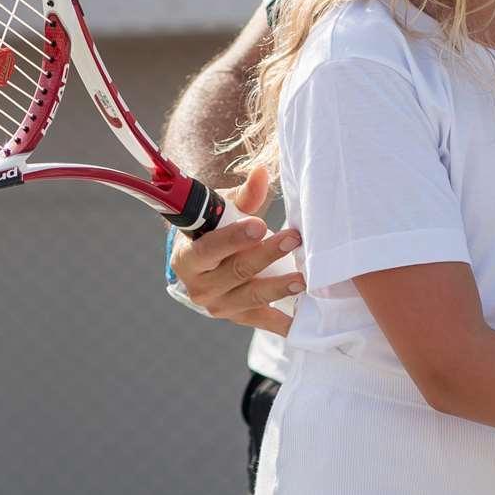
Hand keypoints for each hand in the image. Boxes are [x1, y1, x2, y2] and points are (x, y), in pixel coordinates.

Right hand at [169, 162, 303, 336]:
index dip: (234, 239)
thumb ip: (244, 197)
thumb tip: (262, 172)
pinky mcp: (237, 318)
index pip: (210, 249)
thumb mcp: (223, 212)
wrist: (204, 267)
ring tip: (303, 278)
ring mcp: (218, 307)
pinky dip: (284, 322)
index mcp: (190, 258)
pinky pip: (262, 321)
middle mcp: (200, 287)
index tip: (259, 225)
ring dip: (279, 287)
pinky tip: (304, 320)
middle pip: (238, 271)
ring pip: (252, 297)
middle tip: (293, 238)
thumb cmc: (214, 232)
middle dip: (267, 255)